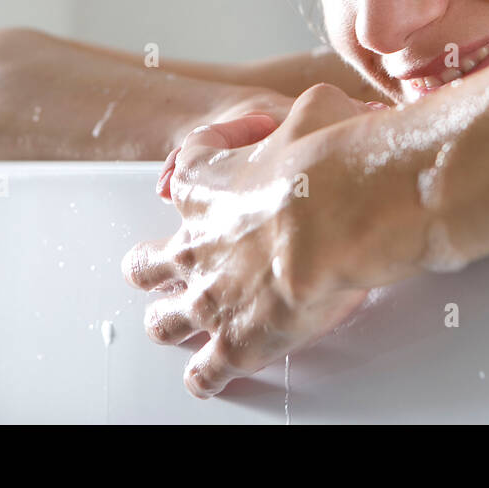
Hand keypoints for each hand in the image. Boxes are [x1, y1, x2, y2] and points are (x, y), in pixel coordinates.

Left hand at [123, 83, 377, 397]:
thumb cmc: (327, 164)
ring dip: (170, 319)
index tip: (243, 146)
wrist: (338, 217)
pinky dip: (207, 376)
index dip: (216, 149)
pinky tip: (210, 377)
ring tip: (178, 321)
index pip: (193, 159)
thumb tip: (329, 114)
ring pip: (163, 319)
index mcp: (207, 184)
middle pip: (150, 260)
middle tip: (171, 262)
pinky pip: (205, 373)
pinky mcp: (234, 341)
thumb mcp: (318, 110)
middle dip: (156, 263)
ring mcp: (209, 297)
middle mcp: (195, 243)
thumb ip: (310, 116)